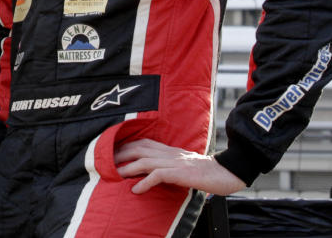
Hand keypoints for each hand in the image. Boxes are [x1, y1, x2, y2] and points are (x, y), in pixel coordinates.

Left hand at [114, 139, 245, 195]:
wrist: (226, 172)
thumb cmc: (204, 171)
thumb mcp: (182, 164)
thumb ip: (167, 164)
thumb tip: (150, 171)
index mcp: (168, 149)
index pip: (142, 142)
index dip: (125, 146)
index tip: (111, 153)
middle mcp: (168, 152)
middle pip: (138, 148)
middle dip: (119, 154)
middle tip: (105, 163)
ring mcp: (174, 161)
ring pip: (144, 160)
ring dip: (127, 168)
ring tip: (115, 177)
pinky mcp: (180, 173)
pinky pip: (158, 175)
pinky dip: (145, 182)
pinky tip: (136, 190)